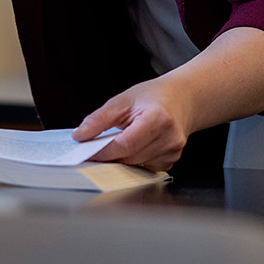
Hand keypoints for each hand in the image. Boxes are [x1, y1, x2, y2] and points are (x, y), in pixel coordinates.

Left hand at [73, 77, 195, 170]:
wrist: (183, 98)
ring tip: (120, 139)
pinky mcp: (171, 161)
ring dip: (121, 158)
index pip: (125, 145)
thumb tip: (81, 135)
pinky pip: (144, 168)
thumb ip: (100, 119)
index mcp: (158, 119)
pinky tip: (136, 145)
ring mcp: (172, 152)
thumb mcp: (123, 100)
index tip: (86, 151)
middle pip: (129, 158)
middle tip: (95, 147)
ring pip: (134, 166)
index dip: (103, 151)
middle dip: (109, 155)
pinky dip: (133, 160)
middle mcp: (169, 138)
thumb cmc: (155, 96)